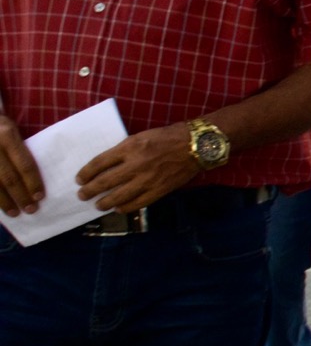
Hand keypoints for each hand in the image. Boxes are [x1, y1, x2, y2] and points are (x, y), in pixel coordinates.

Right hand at [0, 116, 44, 216]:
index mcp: (7, 135)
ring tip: (15, 213)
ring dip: (4, 202)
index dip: (33, 182)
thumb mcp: (11, 129)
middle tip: (31, 209)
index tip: (40, 197)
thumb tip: (42, 175)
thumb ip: (21, 148)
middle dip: (21, 196)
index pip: (24, 164)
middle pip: (8, 177)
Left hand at [76, 124, 201, 213]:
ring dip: (104, 202)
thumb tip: (108, 164)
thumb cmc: (168, 137)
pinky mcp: (159, 190)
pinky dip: (125, 207)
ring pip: (119, 196)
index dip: (86, 172)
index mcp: (130, 147)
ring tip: (97, 205)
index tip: (80, 179)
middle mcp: (135, 165)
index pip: (100, 162)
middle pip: (105, 181)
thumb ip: (125, 150)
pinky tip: (118, 208)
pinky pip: (138, 203)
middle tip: (82, 195)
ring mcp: (147, 180)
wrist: (196, 146)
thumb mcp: (141, 136)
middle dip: (90, 190)